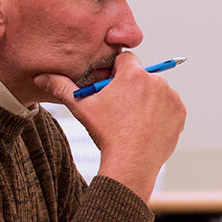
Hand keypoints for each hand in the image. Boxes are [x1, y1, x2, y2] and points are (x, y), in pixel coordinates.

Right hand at [35, 51, 185, 200]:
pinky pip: (169, 107)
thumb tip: (41, 78)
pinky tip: (147, 126)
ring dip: (148, 99)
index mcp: (133, 74)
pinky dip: (161, 113)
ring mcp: (171, 97)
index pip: (126, 59)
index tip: (111, 87)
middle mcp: (157, 81)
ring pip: (157, 91)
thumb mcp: (81, 108)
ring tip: (133, 119)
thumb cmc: (106, 134)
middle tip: (120, 108)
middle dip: (132, 87)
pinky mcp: (180, 113)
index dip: (117, 72)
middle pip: (142, 76)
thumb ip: (61, 87)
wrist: (131, 162)